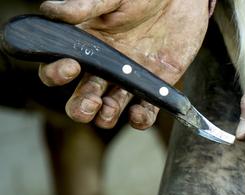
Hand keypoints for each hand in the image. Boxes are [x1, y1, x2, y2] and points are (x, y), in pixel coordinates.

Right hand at [38, 0, 209, 129]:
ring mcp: (129, 81)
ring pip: (108, 111)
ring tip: (108, 108)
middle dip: (80, 108)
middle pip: (81, 99)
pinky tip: (138, 113)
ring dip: (105, 117)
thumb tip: (51, 11)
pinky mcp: (155, 89)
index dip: (56, 73)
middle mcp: (104, 68)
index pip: (58, 68)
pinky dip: (140, 120)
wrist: (181, 1)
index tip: (70, 66)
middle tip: (91, 102)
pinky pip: (144, 114)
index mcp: (86, 46)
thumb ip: (85, 6)